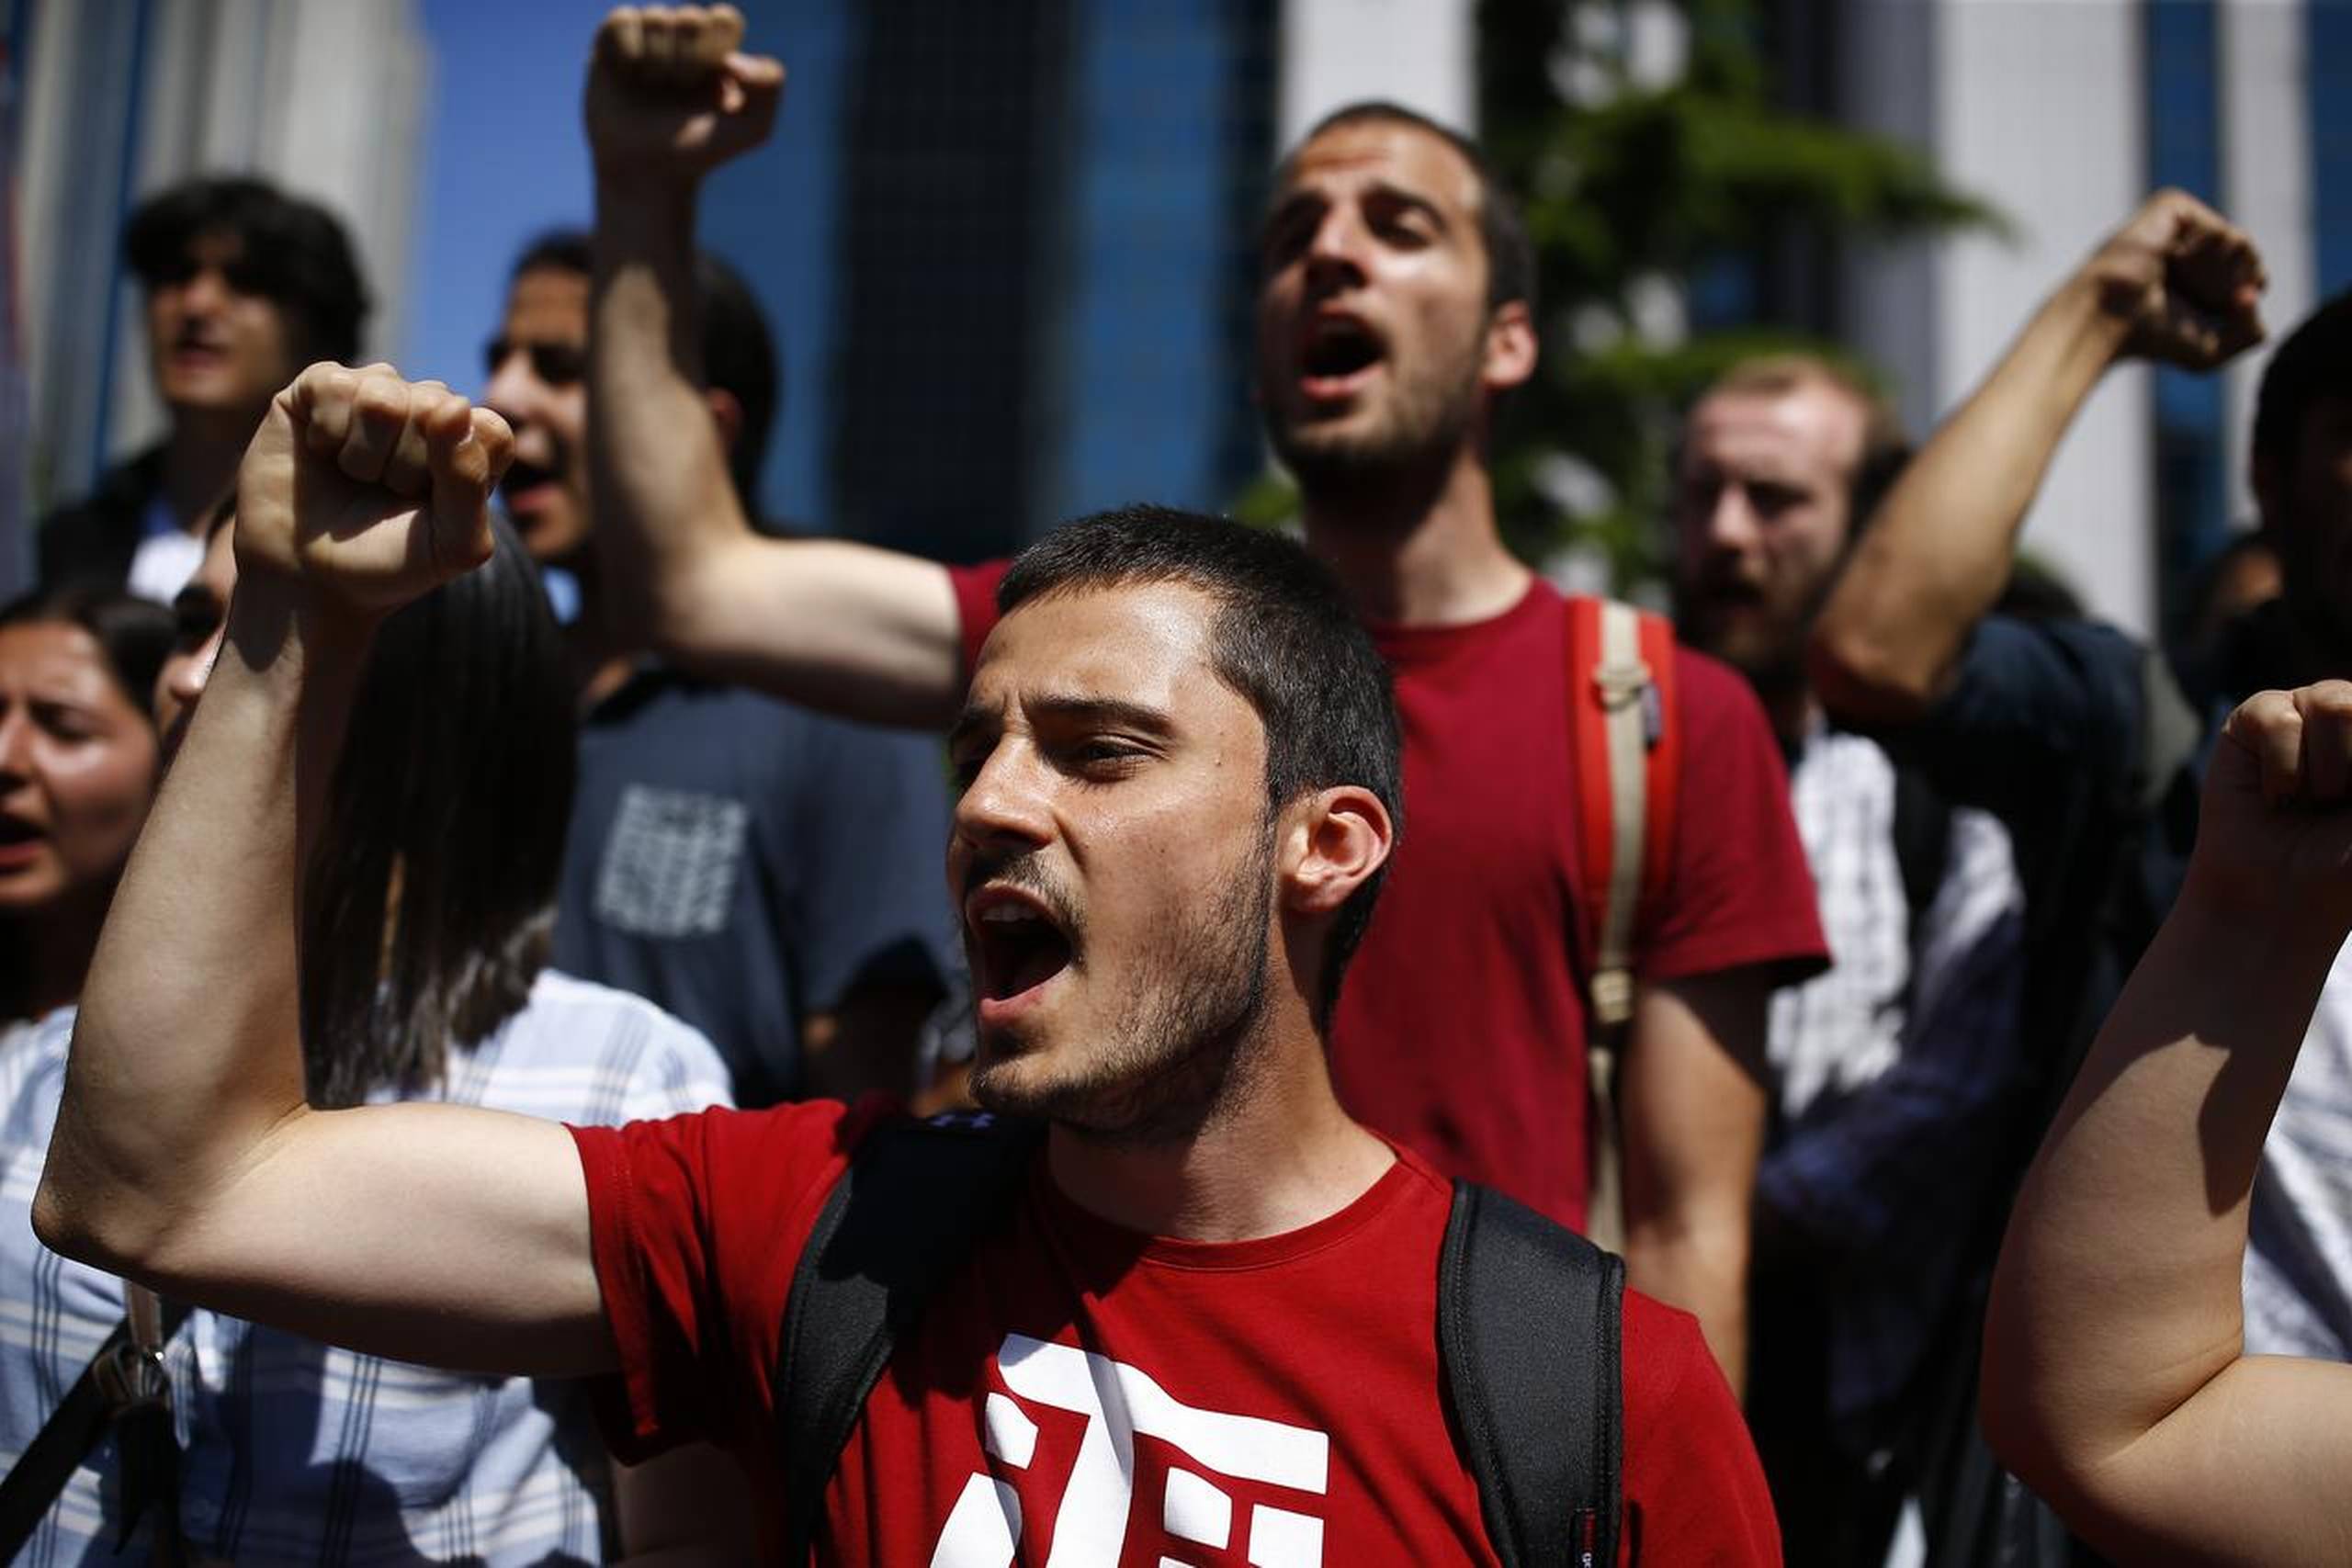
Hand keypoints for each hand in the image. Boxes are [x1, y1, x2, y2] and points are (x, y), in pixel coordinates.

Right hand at [233, 363, 512, 617]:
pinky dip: (327, 433)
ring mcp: (376, 392)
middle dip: (406, 468)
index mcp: (472, 443)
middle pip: (434, 408)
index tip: (432, 505)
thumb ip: (469, 480)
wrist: (309, 577)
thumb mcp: (452, 545)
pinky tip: (322, 452)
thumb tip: (455, 405)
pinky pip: (334, 385)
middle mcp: (428, 408)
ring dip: (364, 455)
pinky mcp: (322, 387)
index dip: (458, 471)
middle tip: (387, 494)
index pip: (489, 429)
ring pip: (383, 396)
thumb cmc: (389, 561)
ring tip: (356, 476)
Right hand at [585, 5, 784, 185]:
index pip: (724, 18)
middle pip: (691, 18)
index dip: (717, 49)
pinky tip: (628, 76)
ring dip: (659, 61)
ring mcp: (645, 37)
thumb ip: (771, 82)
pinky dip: (630, 50)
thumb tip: (733, 56)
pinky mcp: (609, 42)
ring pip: (656, 17)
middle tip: (680, 90)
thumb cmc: (700, 151)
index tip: (712, 83)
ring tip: (654, 89)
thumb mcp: (754, 128)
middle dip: (689, 60)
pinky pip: (623, 19)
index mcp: (717, 49)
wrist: (648, 172)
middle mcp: (681, 38)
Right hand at [2082, 190, 2266, 370]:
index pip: (2249, 278)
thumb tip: (2254, 293)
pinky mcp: (2171, 207)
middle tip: (2202, 300)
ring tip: (2185, 282)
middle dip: (2236, 285)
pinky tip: (2178, 262)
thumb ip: (2251, 332)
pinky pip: (2222, 230)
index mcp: (2192, 278)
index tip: (2220, 312)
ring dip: (2225, 273)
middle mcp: (2186, 249)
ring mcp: (2178, 227)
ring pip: (2239, 244)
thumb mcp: (2213, 349)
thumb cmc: (2148, 338)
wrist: (2108, 316)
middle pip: (2249, 260)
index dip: (2244, 298)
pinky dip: (2214, 254)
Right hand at [2185, 682, 2351, 934]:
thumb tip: (2349, 712)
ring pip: (2333, 703)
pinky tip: (2275, 797)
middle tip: (2338, 806)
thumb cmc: (2346, 865)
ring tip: (2308, 801)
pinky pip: (2279, 719)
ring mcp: (2306, 711)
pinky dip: (2282, 768)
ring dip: (2325, 771)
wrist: (2279, 898)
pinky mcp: (2254, 719)